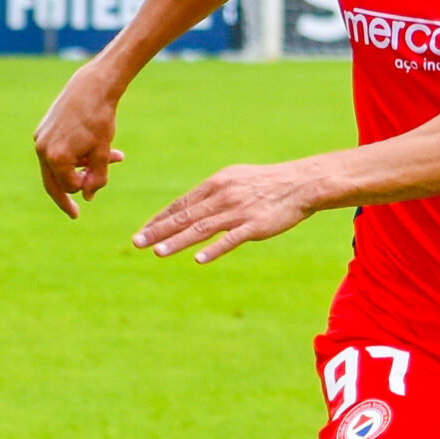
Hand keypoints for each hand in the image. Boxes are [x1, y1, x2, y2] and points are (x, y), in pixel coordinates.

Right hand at [33, 67, 125, 216]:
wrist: (92, 86)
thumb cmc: (100, 119)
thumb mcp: (103, 152)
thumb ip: (97, 179)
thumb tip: (88, 197)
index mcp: (56, 158)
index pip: (70, 187)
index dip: (87, 186)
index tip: (102, 176)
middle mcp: (43, 150)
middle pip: (53, 184)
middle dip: (67, 198)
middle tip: (75, 215)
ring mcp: (40, 139)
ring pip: (55, 167)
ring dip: (76, 169)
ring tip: (101, 162)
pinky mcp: (43, 129)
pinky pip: (54, 152)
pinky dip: (70, 156)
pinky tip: (87, 148)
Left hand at [133, 161, 323, 263]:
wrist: (302, 183)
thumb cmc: (266, 183)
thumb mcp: (234, 179)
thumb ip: (212, 193)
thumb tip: (190, 206)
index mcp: (216, 184)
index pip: (181, 204)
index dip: (159, 219)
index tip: (142, 231)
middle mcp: (222, 196)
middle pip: (184, 216)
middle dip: (158, 231)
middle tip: (137, 243)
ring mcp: (238, 211)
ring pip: (201, 228)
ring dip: (177, 241)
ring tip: (157, 252)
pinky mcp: (254, 226)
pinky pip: (230, 239)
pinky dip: (214, 249)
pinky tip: (198, 259)